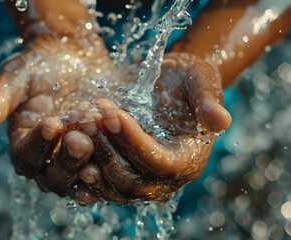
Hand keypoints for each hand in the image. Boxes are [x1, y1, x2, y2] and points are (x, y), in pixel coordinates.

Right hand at [0, 35, 114, 203]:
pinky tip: (119, 162)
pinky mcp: (99, 158)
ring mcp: (74, 162)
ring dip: (90, 167)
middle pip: (54, 175)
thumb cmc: (41, 66)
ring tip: (100, 149)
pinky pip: (104, 172)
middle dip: (68, 159)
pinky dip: (110, 168)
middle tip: (80, 139)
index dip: (38, 144)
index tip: (51, 123)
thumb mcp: (16, 77)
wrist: (75, 59)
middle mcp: (47, 161)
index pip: (26, 155)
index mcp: (23, 145)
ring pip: (80, 178)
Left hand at [75, 53, 231, 204]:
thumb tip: (221, 122)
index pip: (160, 163)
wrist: (167, 85)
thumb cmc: (185, 80)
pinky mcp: (122, 174)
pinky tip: (68, 157)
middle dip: (108, 151)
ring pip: (113, 188)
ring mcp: (142, 180)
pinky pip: (101, 186)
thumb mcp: (200, 79)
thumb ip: (208, 99)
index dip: (134, 141)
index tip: (112, 113)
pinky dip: (84, 174)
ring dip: (92, 160)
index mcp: (187, 159)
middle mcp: (165, 179)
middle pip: (132, 182)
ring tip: (78, 129)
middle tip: (89, 118)